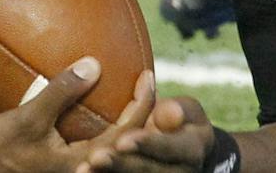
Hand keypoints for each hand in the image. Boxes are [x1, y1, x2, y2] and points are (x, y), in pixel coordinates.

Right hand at [0, 61, 153, 172]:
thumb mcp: (27, 118)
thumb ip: (61, 93)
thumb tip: (94, 65)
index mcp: (82, 164)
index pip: (126, 133)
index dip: (142, 105)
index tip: (147, 76)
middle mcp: (84, 170)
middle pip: (127, 144)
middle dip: (145, 116)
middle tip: (150, 84)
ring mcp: (75, 169)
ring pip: (112, 146)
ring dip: (126, 121)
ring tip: (134, 95)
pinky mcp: (63, 165)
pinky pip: (94, 143)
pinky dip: (104, 125)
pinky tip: (102, 107)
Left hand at [77, 92, 216, 172]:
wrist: (184, 148)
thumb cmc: (181, 119)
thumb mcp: (187, 110)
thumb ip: (178, 110)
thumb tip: (168, 112)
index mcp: (192, 150)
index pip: (171, 148)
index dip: (148, 144)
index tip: (123, 141)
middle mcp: (181, 171)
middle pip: (151, 171)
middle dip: (122, 164)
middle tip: (95, 158)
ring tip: (83, 169)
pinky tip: (83, 172)